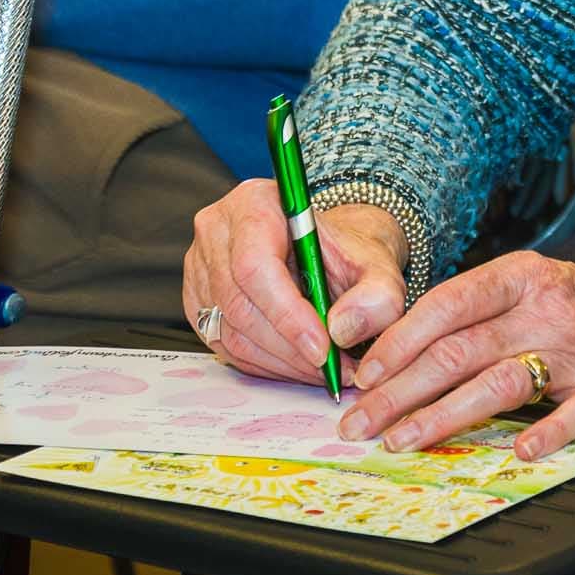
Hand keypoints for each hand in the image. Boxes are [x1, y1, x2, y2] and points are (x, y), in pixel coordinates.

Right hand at [183, 185, 408, 384]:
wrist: (325, 254)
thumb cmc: (345, 254)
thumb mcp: (377, 264)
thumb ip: (377, 294)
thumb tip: (343, 329)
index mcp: (254, 204)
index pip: (255, 265)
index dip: (287, 314)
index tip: (322, 348)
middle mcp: (217, 231)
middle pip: (240, 303)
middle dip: (289, 347)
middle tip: (329, 369)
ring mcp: (201, 267)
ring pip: (230, 331)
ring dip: (279, 362)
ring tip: (320, 370)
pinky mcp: (198, 300)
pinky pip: (223, 344)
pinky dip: (263, 365)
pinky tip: (295, 367)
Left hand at [342, 253, 574, 462]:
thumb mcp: (537, 286)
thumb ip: (480, 311)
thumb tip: (404, 349)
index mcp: (521, 276)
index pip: (445, 305)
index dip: (398, 341)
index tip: (362, 373)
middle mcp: (546, 308)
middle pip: (459, 350)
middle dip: (400, 391)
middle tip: (360, 423)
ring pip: (499, 383)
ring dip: (443, 416)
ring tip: (403, 442)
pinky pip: (574, 414)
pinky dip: (545, 434)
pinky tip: (515, 453)